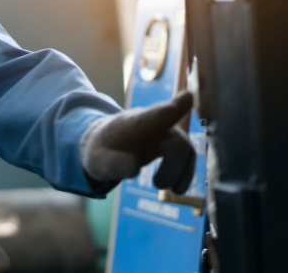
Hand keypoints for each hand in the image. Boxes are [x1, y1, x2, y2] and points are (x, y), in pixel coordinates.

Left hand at [80, 91, 195, 192]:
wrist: (104, 145)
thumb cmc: (101, 151)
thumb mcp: (98, 160)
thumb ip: (112, 164)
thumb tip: (134, 168)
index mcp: (136, 123)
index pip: (159, 114)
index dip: (175, 107)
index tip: (189, 96)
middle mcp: (155, 124)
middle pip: (177, 139)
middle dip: (173, 166)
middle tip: (158, 185)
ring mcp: (164, 132)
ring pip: (185, 149)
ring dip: (181, 172)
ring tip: (170, 190)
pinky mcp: (171, 144)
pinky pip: (186, 156)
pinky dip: (185, 173)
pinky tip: (176, 188)